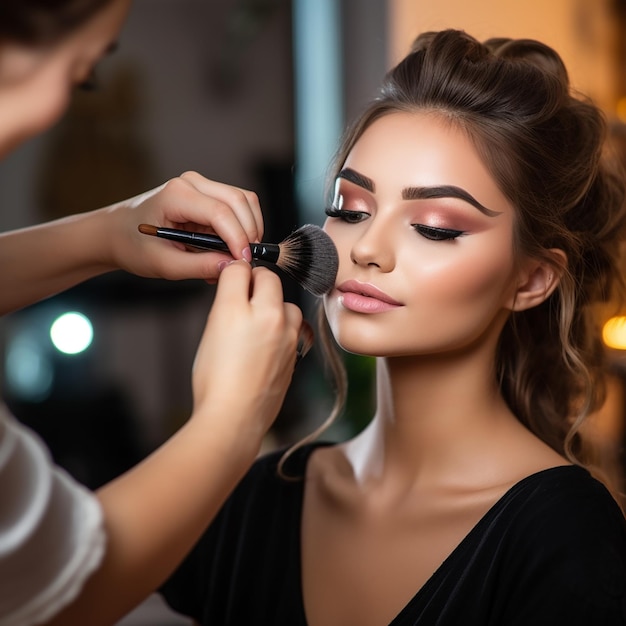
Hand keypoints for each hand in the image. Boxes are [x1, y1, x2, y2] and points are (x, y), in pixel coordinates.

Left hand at [107, 171, 263, 282]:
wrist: (117, 233)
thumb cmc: (133, 246)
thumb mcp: (163, 264)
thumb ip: (198, 266)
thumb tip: (230, 267)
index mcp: (176, 195)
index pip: (221, 212)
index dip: (238, 238)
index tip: (244, 262)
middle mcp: (192, 183)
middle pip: (239, 201)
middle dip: (250, 233)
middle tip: (245, 262)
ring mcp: (201, 185)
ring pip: (244, 202)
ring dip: (248, 230)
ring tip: (233, 258)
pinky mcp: (208, 195)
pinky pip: (237, 208)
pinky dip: (241, 229)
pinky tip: (227, 250)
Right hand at [190, 261, 302, 443]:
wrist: (234, 418)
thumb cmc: (214, 381)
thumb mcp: (210, 334)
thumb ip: (226, 303)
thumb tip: (237, 287)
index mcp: (236, 309)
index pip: (240, 269)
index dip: (233, 271)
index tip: (232, 277)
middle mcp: (267, 317)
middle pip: (269, 279)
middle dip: (257, 282)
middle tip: (244, 296)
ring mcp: (286, 336)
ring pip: (287, 303)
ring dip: (275, 305)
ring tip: (257, 322)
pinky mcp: (295, 353)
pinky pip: (293, 329)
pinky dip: (282, 329)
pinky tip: (265, 344)